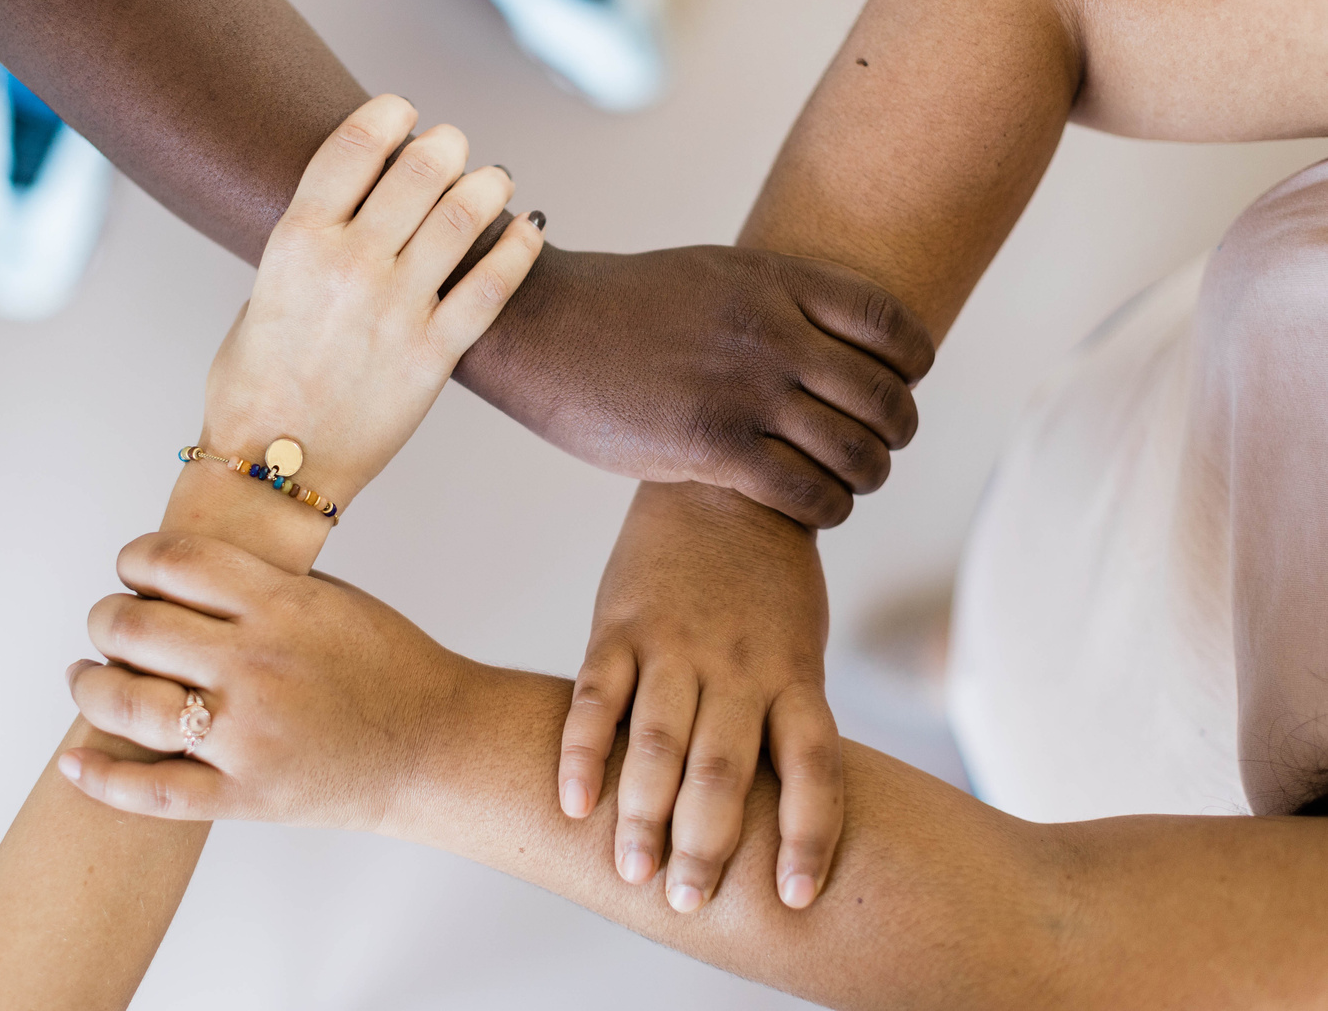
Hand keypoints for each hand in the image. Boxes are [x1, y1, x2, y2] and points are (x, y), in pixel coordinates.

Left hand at [60, 531, 476, 829]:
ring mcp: (247, 735)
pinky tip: (75, 761)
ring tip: (85, 678)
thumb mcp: (332, 598)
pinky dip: (101, 779)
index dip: (134, 558)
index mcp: (280, 605)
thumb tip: (183, 569)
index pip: (172, 562)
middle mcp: (256, 665)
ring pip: (127, 703)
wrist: (438, 745)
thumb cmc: (392, 667)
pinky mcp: (245, 796)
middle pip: (135, 626)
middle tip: (108, 622)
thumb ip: (260, 581)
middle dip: (106, 617)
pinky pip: (153, 792)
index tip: (130, 569)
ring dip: (89, 684)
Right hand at [201, 94, 544, 506]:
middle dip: (446, 146)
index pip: (356, 144)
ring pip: (463, 216)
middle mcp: (349, 264)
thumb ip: (307, 249)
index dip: (390, 114)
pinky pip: (492, 287)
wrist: (272, 465)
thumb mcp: (260, 294)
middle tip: (454, 147)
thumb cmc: (254, 386)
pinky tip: (529, 228)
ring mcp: (396, 308)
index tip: (405, 113)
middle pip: (420, 169)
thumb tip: (351, 215)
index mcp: (296, 241)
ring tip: (493, 179)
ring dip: (486, 185)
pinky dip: (518, 248)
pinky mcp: (434, 354)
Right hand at [456, 245, 932, 526]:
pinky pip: (807, 493)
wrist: (542, 328)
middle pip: (887, 396)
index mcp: (775, 283)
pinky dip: (827, 508)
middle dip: (897, 430)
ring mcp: (744, 391)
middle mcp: (772, 334)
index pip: (892, 323)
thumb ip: (773, 301)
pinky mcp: (712, 446)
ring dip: (866, 476)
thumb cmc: (620, 307)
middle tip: (878, 444)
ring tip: (848, 481)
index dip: (914, 362)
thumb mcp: (712, 275)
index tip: (902, 381)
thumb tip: (826, 340)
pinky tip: (813, 507)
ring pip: (857, 452)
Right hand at [557, 481, 840, 912]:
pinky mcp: (621, 624)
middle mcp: (738, 666)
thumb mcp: (796, 646)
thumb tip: (775, 812)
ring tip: (630, 871)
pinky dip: (583, 751)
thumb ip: (782, 716)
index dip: (807, 837)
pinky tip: (572, 803)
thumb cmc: (766, 584)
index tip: (794, 898)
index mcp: (792, 675)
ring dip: (643, 813)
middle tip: (688, 902)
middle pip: (726, 769)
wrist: (722, 484)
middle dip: (706, 845)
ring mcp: (677, 644)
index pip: (814, 769)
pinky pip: (597, 694)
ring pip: (660, 741)